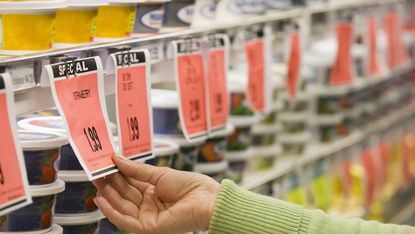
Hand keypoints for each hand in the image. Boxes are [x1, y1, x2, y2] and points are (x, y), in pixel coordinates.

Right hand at [92, 155, 219, 233]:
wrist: (206, 199)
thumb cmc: (190, 186)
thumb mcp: (159, 174)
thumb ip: (136, 169)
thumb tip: (117, 159)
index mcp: (153, 192)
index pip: (130, 183)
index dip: (117, 174)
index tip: (105, 163)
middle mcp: (149, 205)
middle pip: (124, 194)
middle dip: (109, 183)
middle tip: (96, 170)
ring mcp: (148, 217)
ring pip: (122, 206)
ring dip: (108, 195)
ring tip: (96, 180)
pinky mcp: (148, 227)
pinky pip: (125, 221)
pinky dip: (112, 211)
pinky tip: (101, 200)